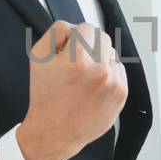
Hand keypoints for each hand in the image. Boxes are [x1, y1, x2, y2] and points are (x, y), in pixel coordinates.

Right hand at [18, 21, 127, 159]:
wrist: (55, 132)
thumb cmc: (45, 96)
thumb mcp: (38, 57)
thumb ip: (56, 32)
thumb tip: (75, 27)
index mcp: (77, 60)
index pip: (84, 28)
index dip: (73, 37)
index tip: (66, 51)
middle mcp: (99, 70)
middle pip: (102, 37)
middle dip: (88, 44)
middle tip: (75, 61)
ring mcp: (113, 83)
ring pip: (111, 53)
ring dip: (99, 59)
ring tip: (83, 77)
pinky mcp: (122, 93)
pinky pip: (118, 70)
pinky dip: (107, 73)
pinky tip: (93, 86)